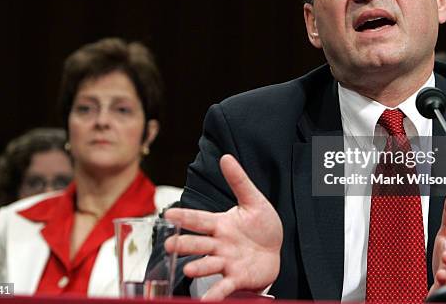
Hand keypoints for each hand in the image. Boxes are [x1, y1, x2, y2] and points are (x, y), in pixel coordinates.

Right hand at [164, 154, 282, 299]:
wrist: (277, 249)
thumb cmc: (261, 225)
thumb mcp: (253, 200)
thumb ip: (238, 181)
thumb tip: (226, 157)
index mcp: (220, 224)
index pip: (200, 219)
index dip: (185, 217)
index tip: (168, 214)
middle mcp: (219, 244)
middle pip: (199, 243)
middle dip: (184, 245)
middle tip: (170, 246)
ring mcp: (226, 262)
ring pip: (209, 265)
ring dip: (199, 268)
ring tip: (189, 270)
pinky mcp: (237, 278)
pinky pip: (224, 287)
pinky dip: (214, 295)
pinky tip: (206, 301)